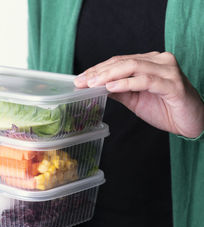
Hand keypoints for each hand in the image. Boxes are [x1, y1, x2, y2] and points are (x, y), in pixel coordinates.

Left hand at [74, 51, 203, 137]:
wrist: (190, 123)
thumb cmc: (164, 109)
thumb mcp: (134, 99)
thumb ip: (117, 90)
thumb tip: (94, 87)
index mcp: (150, 62)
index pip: (118, 61)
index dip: (97, 69)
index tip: (79, 79)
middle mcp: (160, 61)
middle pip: (123, 61)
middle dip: (98, 72)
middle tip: (81, 82)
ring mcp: (168, 71)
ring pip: (133, 67)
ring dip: (109, 75)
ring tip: (92, 84)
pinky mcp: (173, 85)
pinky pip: (146, 80)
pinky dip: (126, 83)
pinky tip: (111, 87)